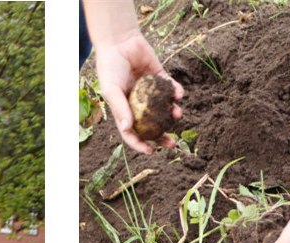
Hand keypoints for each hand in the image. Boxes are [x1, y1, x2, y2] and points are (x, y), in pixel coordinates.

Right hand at [94, 32, 182, 154]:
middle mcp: (138, 104)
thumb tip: (129, 129)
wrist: (119, 42)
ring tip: (178, 114)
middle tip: (172, 144)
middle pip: (151, 125)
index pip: (132, 133)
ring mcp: (149, 92)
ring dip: (172, 114)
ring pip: (163, 108)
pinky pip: (170, 88)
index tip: (151, 152)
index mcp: (124, 110)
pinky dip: (176, 92)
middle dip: (162, 136)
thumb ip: (120, 109)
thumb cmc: (110, 68)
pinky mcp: (159, 77)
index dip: (141, 144)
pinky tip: (179, 95)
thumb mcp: (111, 90)